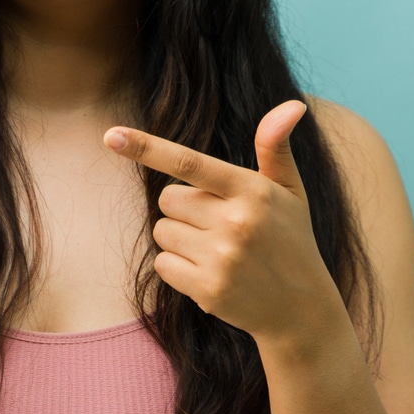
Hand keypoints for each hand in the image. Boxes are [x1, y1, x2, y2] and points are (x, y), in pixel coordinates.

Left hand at [104, 100, 347, 344]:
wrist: (302, 309)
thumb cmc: (291, 240)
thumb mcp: (290, 191)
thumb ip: (276, 148)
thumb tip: (291, 105)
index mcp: (252, 190)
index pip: (189, 162)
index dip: (146, 147)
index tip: (111, 136)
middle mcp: (235, 222)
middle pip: (167, 199)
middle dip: (183, 208)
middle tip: (217, 224)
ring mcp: (221, 258)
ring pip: (162, 232)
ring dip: (179, 239)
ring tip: (217, 250)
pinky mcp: (208, 289)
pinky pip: (163, 265)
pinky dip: (178, 268)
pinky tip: (209, 272)